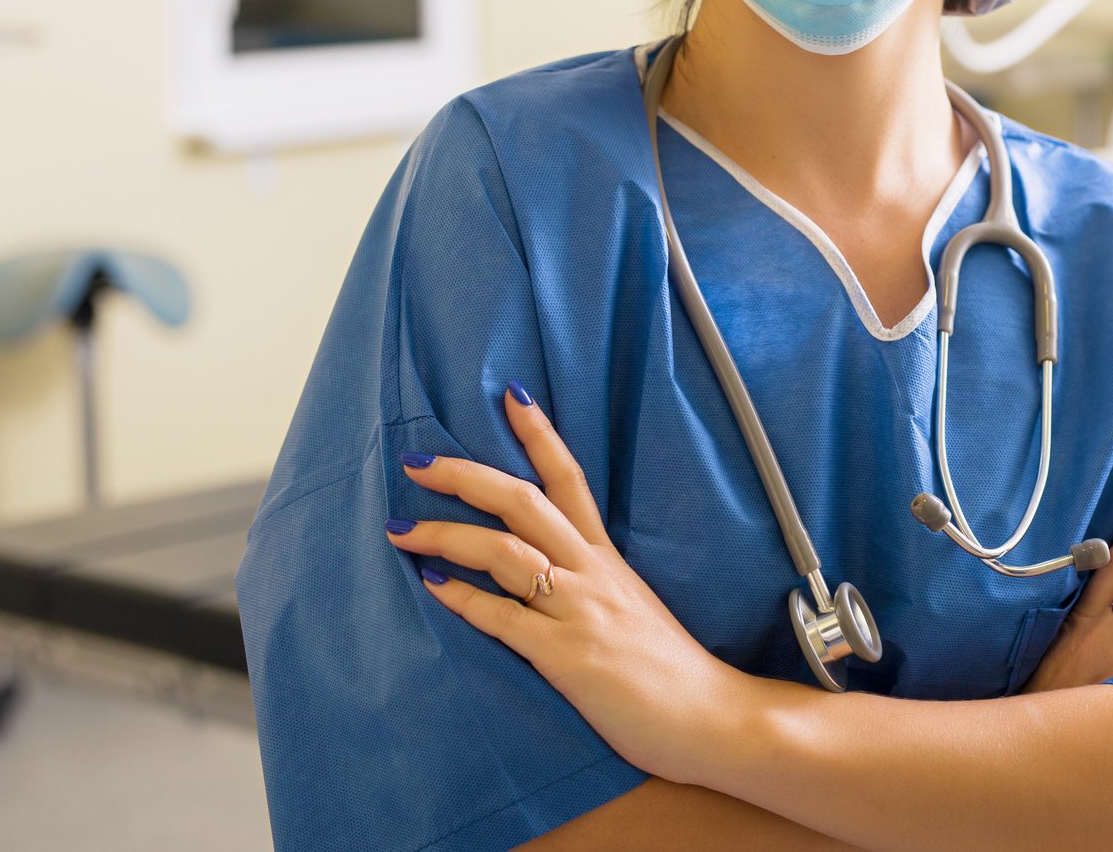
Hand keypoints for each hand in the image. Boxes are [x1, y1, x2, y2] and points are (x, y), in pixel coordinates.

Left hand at [387, 382, 747, 784]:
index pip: (571, 479)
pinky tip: (431, 584)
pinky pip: (503, 617)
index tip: (512, 396)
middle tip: (418, 460)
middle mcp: (592, 572)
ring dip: (445, 534)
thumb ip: (594, 587)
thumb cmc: (671, 670)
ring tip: (401, 527)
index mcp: (607, 558)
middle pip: (523, 501)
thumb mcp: (633, 608)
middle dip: (466, 476)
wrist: (711, 716)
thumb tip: (551, 578)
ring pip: (505, 551)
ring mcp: (579, 611)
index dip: (541, 436)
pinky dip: (462, 598)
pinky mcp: (566, 655)